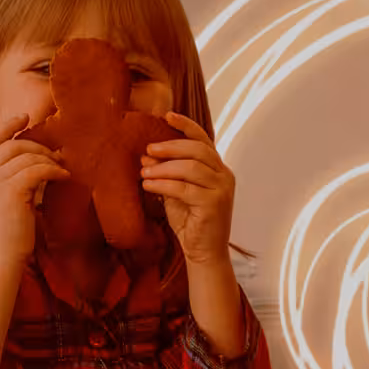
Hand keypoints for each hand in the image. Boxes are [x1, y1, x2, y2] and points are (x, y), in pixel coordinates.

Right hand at [0, 114, 68, 271]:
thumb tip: (30, 162)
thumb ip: (4, 180)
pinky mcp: (11, 190)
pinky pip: (38, 169)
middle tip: (55, 154)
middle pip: (13, 146)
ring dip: (48, 159)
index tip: (24, 117)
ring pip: (27, 156)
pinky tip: (64, 176)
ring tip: (61, 168)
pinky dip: (54, 170)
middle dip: (37, 146)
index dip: (7, 127)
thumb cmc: (5, 235)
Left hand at [140, 113, 235, 264]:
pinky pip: (184, 188)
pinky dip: (163, 185)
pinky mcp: (214, 204)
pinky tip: (148, 185)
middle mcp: (224, 175)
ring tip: (144, 172)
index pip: (204, 140)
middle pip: (197, 150)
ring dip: (164, 168)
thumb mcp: (177, 193)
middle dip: (170, 147)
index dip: (186, 126)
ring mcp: (222, 189)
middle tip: (148, 149)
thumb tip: (147, 156)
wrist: (204, 253)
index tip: (166, 116)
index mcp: (218, 169)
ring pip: (191, 168)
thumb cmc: (191, 223)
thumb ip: (167, 174)